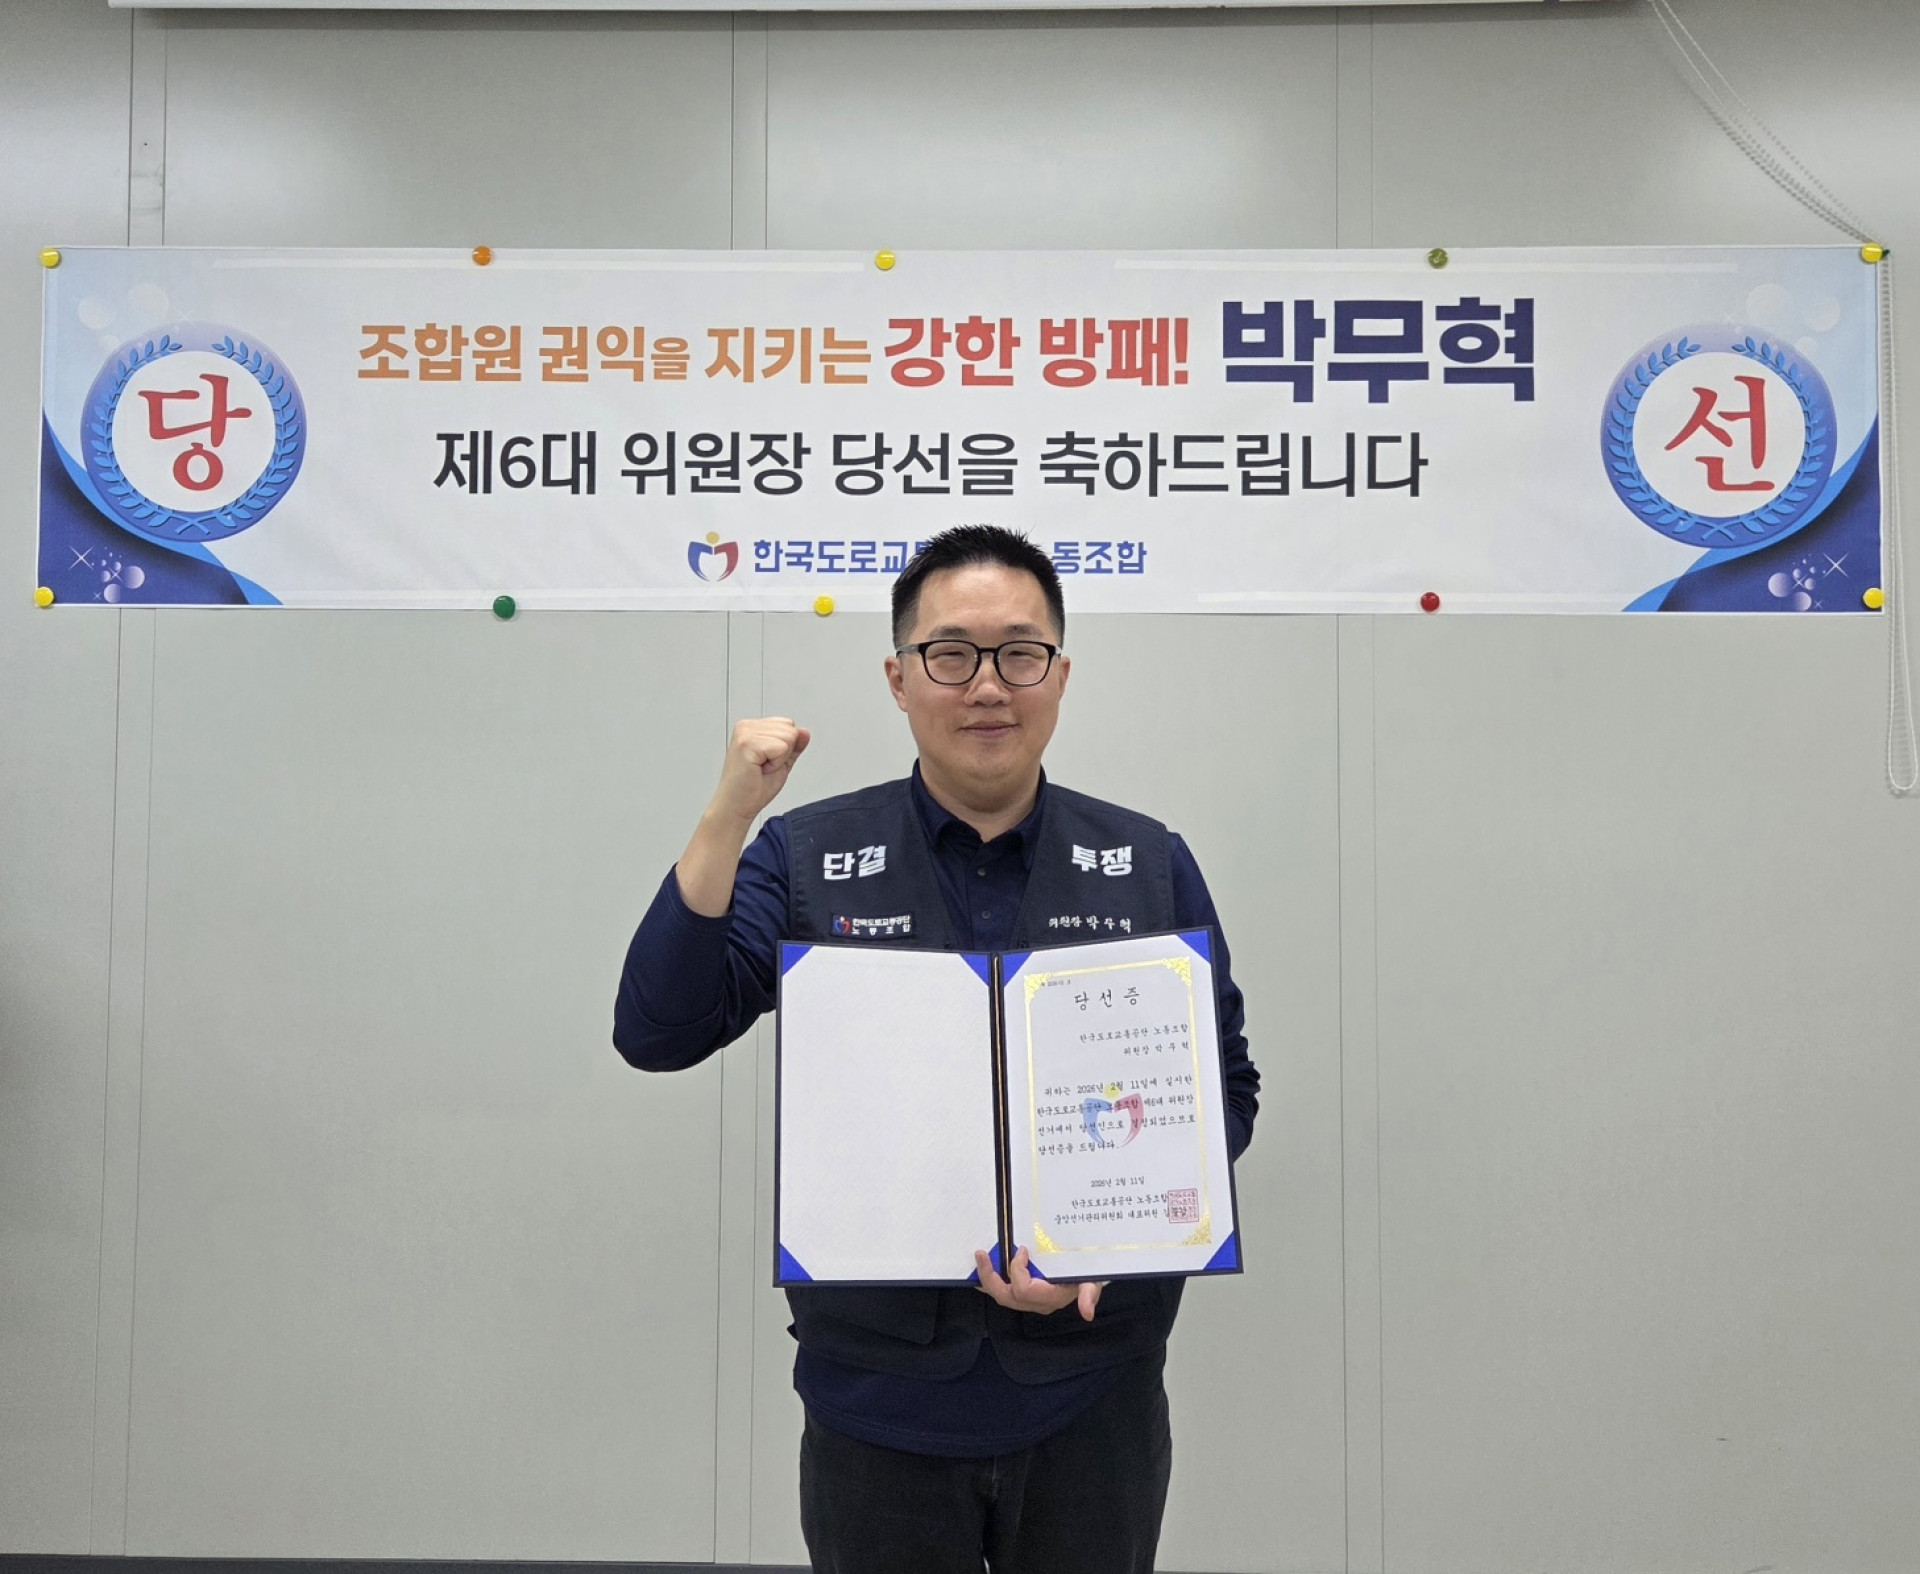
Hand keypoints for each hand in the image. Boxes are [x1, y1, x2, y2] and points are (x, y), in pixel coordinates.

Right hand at [710, 716, 811, 826]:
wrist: (736, 807)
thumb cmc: (752, 789)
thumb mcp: (781, 763)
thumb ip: (794, 746)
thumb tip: (804, 732)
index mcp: (752, 728)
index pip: (788, 724)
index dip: (785, 748)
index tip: (767, 762)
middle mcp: (747, 727)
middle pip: (790, 729)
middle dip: (784, 753)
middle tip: (763, 767)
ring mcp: (745, 734)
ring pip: (788, 737)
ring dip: (779, 759)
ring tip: (760, 768)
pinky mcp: (747, 744)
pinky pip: (781, 747)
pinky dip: (776, 763)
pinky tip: (759, 769)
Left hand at [974, 1246, 1102, 1321]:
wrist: (1089, 1277)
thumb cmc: (1088, 1275)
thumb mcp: (1092, 1282)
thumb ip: (1089, 1295)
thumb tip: (1087, 1312)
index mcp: (1051, 1298)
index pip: (1024, 1290)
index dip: (1017, 1270)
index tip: (1022, 1250)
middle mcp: (1037, 1302)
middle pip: (1007, 1297)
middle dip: (990, 1277)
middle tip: (982, 1255)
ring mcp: (1030, 1300)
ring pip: (1002, 1296)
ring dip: (987, 1279)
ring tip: (979, 1260)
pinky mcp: (1025, 1295)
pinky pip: (1004, 1292)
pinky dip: (990, 1282)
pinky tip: (982, 1272)